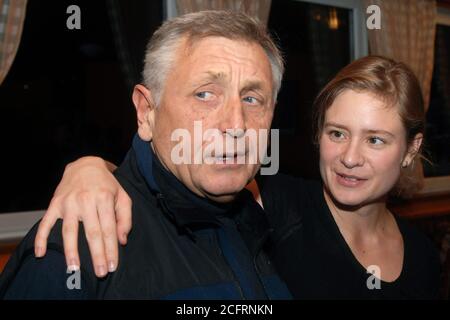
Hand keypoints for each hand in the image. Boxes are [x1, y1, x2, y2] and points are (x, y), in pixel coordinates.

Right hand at [34, 156, 131, 276]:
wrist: (85, 165)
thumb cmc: (107, 185)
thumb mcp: (123, 196)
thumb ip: (125, 218)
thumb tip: (121, 240)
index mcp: (104, 198)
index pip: (109, 229)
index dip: (111, 249)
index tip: (112, 265)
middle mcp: (86, 200)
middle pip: (92, 232)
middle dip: (97, 254)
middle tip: (100, 272)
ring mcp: (68, 202)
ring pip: (69, 231)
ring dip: (71, 251)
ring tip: (74, 268)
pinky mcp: (55, 203)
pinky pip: (46, 222)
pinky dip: (42, 238)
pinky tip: (41, 253)